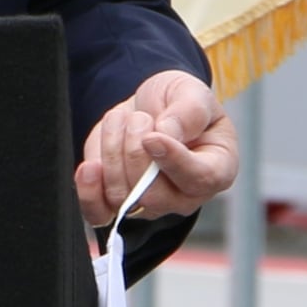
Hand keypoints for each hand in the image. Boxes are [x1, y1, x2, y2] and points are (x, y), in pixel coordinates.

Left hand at [77, 72, 236, 230]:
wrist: (148, 109)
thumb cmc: (179, 103)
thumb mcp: (191, 93)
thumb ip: (188, 112)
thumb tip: (165, 134)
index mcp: (217, 169)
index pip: (199, 179)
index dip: (173, 160)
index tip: (151, 136)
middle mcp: (186, 196)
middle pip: (154, 194)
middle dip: (135, 151)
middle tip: (137, 118)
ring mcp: (152, 205)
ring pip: (122, 195)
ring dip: (113, 150)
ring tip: (122, 121)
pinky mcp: (118, 203)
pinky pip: (99, 213)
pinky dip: (89, 191)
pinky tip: (89, 166)